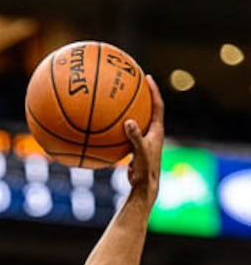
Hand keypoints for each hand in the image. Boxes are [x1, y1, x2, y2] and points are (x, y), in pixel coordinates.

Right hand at [124, 74, 163, 198]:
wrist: (144, 187)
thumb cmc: (145, 170)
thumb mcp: (140, 151)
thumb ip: (135, 136)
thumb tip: (129, 122)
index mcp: (157, 130)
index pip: (157, 105)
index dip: (153, 91)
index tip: (147, 77)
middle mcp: (153, 133)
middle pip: (149, 109)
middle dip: (142, 95)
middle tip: (135, 82)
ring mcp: (145, 141)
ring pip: (138, 121)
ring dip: (131, 110)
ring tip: (121, 100)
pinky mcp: (136, 148)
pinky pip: (128, 133)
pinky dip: (119, 128)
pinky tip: (107, 126)